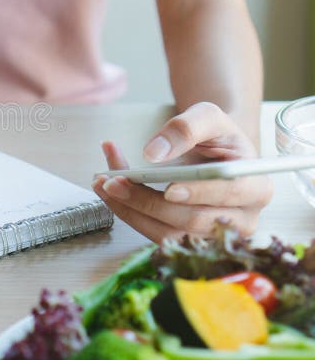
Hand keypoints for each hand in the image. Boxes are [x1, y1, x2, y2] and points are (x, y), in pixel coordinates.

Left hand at [92, 102, 272, 241]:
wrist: (214, 153)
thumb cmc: (217, 136)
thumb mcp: (208, 117)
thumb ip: (185, 128)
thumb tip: (154, 153)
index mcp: (255, 188)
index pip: (228, 194)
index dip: (198, 193)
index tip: (169, 188)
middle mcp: (241, 220)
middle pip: (193, 220)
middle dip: (149, 202)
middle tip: (115, 182)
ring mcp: (213, 236)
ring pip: (170, 234)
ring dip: (132, 211)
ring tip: (104, 185)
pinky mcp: (188, 242)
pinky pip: (156, 235)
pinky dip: (129, 214)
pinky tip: (110, 193)